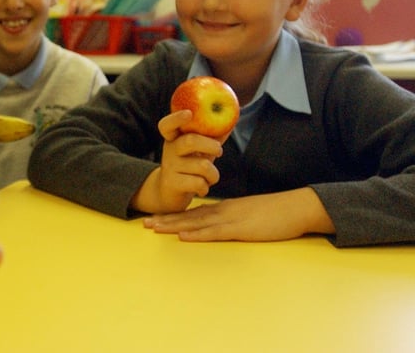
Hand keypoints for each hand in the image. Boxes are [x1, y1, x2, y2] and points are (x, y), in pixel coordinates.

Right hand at [131, 110, 222, 212]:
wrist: (169, 192)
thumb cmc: (190, 164)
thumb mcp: (200, 148)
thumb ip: (213, 134)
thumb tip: (233, 117)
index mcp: (174, 137)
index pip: (168, 124)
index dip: (177, 117)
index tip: (189, 113)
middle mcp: (169, 149)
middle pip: (191, 141)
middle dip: (211, 145)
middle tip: (219, 151)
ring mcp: (169, 166)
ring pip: (202, 166)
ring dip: (213, 174)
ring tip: (210, 177)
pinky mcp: (172, 183)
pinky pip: (198, 183)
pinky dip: (205, 187)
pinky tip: (201, 189)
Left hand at [143, 187, 335, 241]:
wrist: (297, 207)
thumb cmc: (277, 213)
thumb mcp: (250, 214)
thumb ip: (235, 219)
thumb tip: (222, 225)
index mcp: (225, 208)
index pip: (194, 212)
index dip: (174, 216)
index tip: (156, 218)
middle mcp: (223, 211)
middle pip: (189, 217)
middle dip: (166, 220)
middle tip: (144, 223)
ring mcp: (231, 219)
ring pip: (196, 223)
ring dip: (173, 226)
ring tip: (154, 227)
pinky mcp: (241, 229)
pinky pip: (214, 232)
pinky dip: (197, 234)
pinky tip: (183, 236)